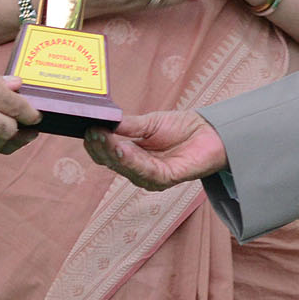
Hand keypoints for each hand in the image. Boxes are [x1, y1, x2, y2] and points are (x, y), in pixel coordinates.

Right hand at [84, 111, 227, 190]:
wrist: (211, 132)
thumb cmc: (181, 128)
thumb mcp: (149, 122)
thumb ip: (127, 125)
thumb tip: (103, 121)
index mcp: (130, 157)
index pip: (106, 155)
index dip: (96, 144)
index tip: (88, 128)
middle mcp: (137, 170)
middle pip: (112, 163)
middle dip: (101, 147)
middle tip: (92, 131)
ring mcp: (151, 177)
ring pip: (126, 168)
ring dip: (113, 153)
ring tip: (103, 137)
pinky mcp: (167, 179)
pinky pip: (145, 171)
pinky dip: (132, 160)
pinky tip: (123, 148)